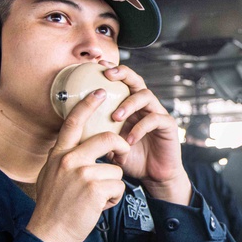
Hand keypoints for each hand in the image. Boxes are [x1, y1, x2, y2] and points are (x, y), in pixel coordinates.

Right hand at [27, 89, 131, 241]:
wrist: (49, 233)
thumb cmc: (52, 207)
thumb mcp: (51, 175)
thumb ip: (65, 159)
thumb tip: (78, 149)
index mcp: (59, 154)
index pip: (74, 122)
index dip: (88, 104)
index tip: (101, 92)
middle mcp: (69, 159)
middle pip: (107, 138)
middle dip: (120, 145)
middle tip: (122, 154)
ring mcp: (82, 173)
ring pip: (115, 168)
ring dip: (111, 185)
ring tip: (96, 198)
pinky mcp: (95, 188)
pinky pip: (118, 186)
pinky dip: (113, 198)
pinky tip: (97, 207)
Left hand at [100, 62, 191, 204]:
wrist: (154, 177)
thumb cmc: (132, 159)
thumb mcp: (110, 145)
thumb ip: (98, 133)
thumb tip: (74, 127)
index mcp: (131, 106)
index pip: (122, 82)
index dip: (112, 70)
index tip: (98, 65)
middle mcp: (145, 106)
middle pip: (136, 80)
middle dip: (123, 74)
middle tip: (108, 75)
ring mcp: (158, 113)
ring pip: (146, 96)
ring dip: (129, 103)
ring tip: (115, 117)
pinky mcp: (168, 125)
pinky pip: (155, 119)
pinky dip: (140, 128)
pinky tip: (129, 139)